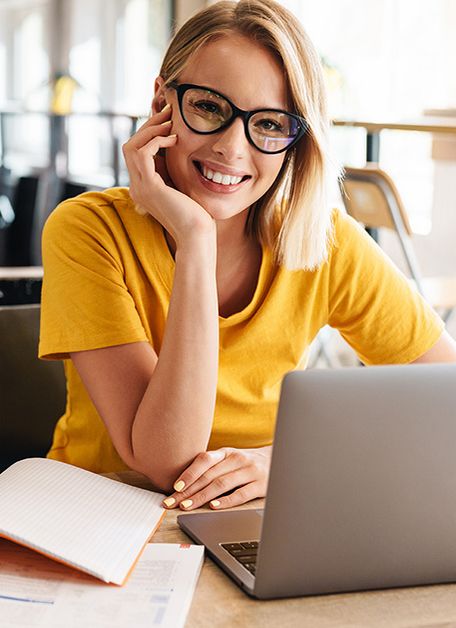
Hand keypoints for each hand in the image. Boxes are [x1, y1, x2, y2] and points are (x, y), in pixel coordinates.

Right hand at [122, 104, 214, 244]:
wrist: (196, 235)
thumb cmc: (196, 215)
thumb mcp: (182, 186)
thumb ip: (174, 170)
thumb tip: (178, 147)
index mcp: (143, 187)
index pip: (136, 152)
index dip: (150, 133)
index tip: (169, 120)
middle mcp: (137, 187)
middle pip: (130, 145)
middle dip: (149, 125)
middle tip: (169, 112)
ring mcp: (140, 187)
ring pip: (131, 146)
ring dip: (151, 130)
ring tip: (171, 123)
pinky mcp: (149, 187)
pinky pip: (142, 153)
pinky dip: (156, 140)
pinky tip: (174, 139)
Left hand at [162, 446, 271, 510]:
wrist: (279, 460)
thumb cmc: (246, 463)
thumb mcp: (230, 459)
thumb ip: (212, 467)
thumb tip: (183, 484)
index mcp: (226, 452)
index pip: (204, 460)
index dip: (189, 473)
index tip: (175, 487)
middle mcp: (237, 459)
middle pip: (209, 475)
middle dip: (188, 491)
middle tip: (173, 502)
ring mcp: (249, 471)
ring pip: (221, 484)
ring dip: (202, 496)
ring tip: (188, 506)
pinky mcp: (260, 484)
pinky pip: (241, 494)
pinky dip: (226, 501)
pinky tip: (214, 506)